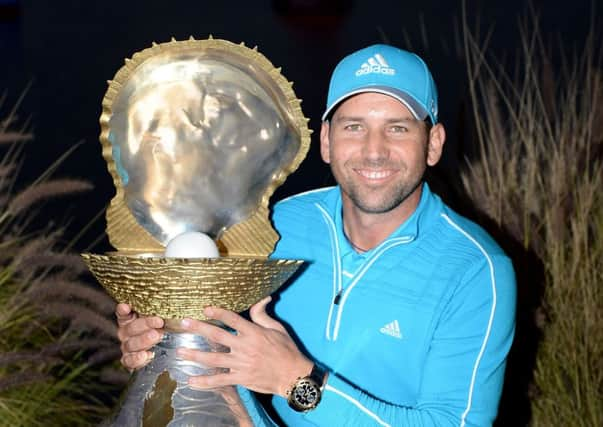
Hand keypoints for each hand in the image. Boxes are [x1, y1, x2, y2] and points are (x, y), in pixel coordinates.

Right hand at [115, 303, 164, 369]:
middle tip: (159, 322)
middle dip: (145, 324)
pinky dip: (137, 358)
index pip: (124, 314)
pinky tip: (146, 355)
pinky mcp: (129, 362)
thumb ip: (164, 314)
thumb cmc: (165, 332)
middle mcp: (126, 333)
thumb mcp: (166, 321)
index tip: (126, 307)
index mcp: (131, 321)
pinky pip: (130, 360)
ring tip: (156, 336)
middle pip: (131, 328)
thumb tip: (178, 302)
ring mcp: (127, 348)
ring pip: (130, 343)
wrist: (163, 358)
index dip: (124, 310)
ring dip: (143, 340)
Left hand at [176, 296, 312, 396]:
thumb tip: (262, 298)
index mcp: (253, 333)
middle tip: (185, 323)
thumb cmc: (286, 350)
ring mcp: (241, 364)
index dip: (218, 313)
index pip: (232, 319)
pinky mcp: (241, 378)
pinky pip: (220, 380)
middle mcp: (245, 347)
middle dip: (199, 328)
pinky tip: (192, 381)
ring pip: (214, 359)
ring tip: (180, 352)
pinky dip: (205, 382)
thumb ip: (263, 315)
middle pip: (217, 336)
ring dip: (195, 355)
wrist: (293, 375)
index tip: (205, 308)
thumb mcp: (277, 328)